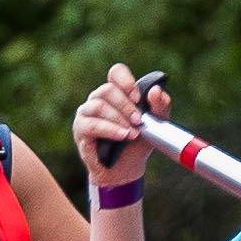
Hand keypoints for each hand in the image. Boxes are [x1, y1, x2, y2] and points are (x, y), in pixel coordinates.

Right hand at [73, 63, 156, 189]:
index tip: (138, 97)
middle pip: (108, 89)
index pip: (116, 72)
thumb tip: (155, 90)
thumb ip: (161, 105)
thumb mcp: (157, 123)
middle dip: (127, 106)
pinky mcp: (80, 130)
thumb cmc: (139, 142)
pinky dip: (110, 129)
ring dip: (119, 119)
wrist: (128, 168)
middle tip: (139, 121)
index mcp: (116, 93)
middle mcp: (98, 99)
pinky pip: (92, 124)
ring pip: (98, 105)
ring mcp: (86, 113)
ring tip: (132, 133)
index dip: (126, 81)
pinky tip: (122, 136)